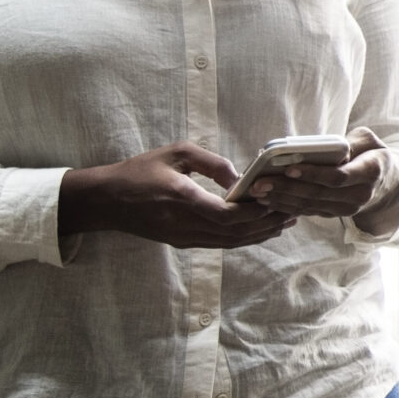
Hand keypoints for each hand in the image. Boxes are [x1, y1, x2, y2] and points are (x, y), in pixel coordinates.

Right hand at [58, 142, 293, 248]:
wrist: (106, 200)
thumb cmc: (140, 170)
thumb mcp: (176, 153)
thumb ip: (211, 163)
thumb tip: (241, 178)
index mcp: (181, 198)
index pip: (225, 215)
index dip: (254, 212)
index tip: (276, 200)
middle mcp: (183, 223)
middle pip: (234, 232)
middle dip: (266, 223)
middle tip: (293, 211)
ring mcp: (182, 236)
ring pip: (229, 242)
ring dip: (259, 234)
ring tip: (285, 222)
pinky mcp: (181, 242)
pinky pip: (219, 244)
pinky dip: (243, 239)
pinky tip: (261, 231)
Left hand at [253, 127, 397, 218]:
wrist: (386, 183)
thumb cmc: (372, 154)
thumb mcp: (369, 141)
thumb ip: (349, 142)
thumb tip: (321, 147)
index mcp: (371, 172)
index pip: (337, 177)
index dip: (312, 174)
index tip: (288, 168)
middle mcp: (359, 195)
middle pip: (317, 194)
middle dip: (286, 188)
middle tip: (259, 183)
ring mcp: (347, 209)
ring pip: (309, 205)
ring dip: (280, 199)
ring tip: (257, 191)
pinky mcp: (335, 214)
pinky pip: (308, 211)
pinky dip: (286, 206)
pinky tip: (268, 199)